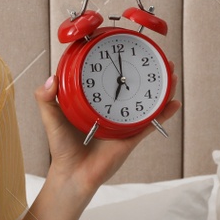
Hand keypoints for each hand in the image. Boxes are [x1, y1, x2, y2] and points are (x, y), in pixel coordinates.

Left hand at [36, 70, 181, 200]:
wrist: (73, 174)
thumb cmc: (62, 147)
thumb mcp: (51, 118)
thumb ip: (45, 98)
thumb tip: (51, 78)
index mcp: (94, 100)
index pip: (107, 76)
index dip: (118, 61)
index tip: (127, 45)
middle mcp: (112, 108)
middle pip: (133, 84)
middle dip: (147, 70)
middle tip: (157, 56)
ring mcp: (124, 121)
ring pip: (146, 100)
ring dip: (161, 87)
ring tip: (171, 72)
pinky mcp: (132, 136)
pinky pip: (151, 122)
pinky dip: (164, 113)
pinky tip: (175, 103)